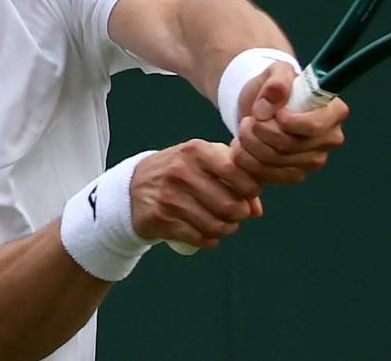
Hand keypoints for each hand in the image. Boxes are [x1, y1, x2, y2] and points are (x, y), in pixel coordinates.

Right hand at [129, 140, 264, 249]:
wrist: (134, 186)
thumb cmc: (181, 171)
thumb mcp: (204, 161)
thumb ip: (236, 176)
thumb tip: (256, 210)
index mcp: (195, 150)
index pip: (235, 171)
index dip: (250, 188)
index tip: (250, 193)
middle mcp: (181, 171)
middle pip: (229, 204)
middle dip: (240, 214)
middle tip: (237, 214)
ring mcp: (169, 196)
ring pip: (215, 225)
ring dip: (226, 229)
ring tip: (225, 224)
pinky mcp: (160, 218)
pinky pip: (198, 238)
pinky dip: (209, 240)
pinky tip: (209, 235)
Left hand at [231, 61, 348, 184]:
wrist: (261, 108)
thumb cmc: (273, 89)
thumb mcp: (274, 72)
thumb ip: (276, 81)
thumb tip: (272, 101)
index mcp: (334, 112)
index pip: (314, 126)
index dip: (288, 122)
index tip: (273, 112)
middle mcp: (329, 139)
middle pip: (290, 145)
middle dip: (260, 132)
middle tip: (247, 120)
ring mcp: (313, 159)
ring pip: (275, 161)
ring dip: (250, 146)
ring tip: (242, 130)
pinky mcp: (295, 174)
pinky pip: (268, 175)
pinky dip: (248, 162)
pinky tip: (242, 147)